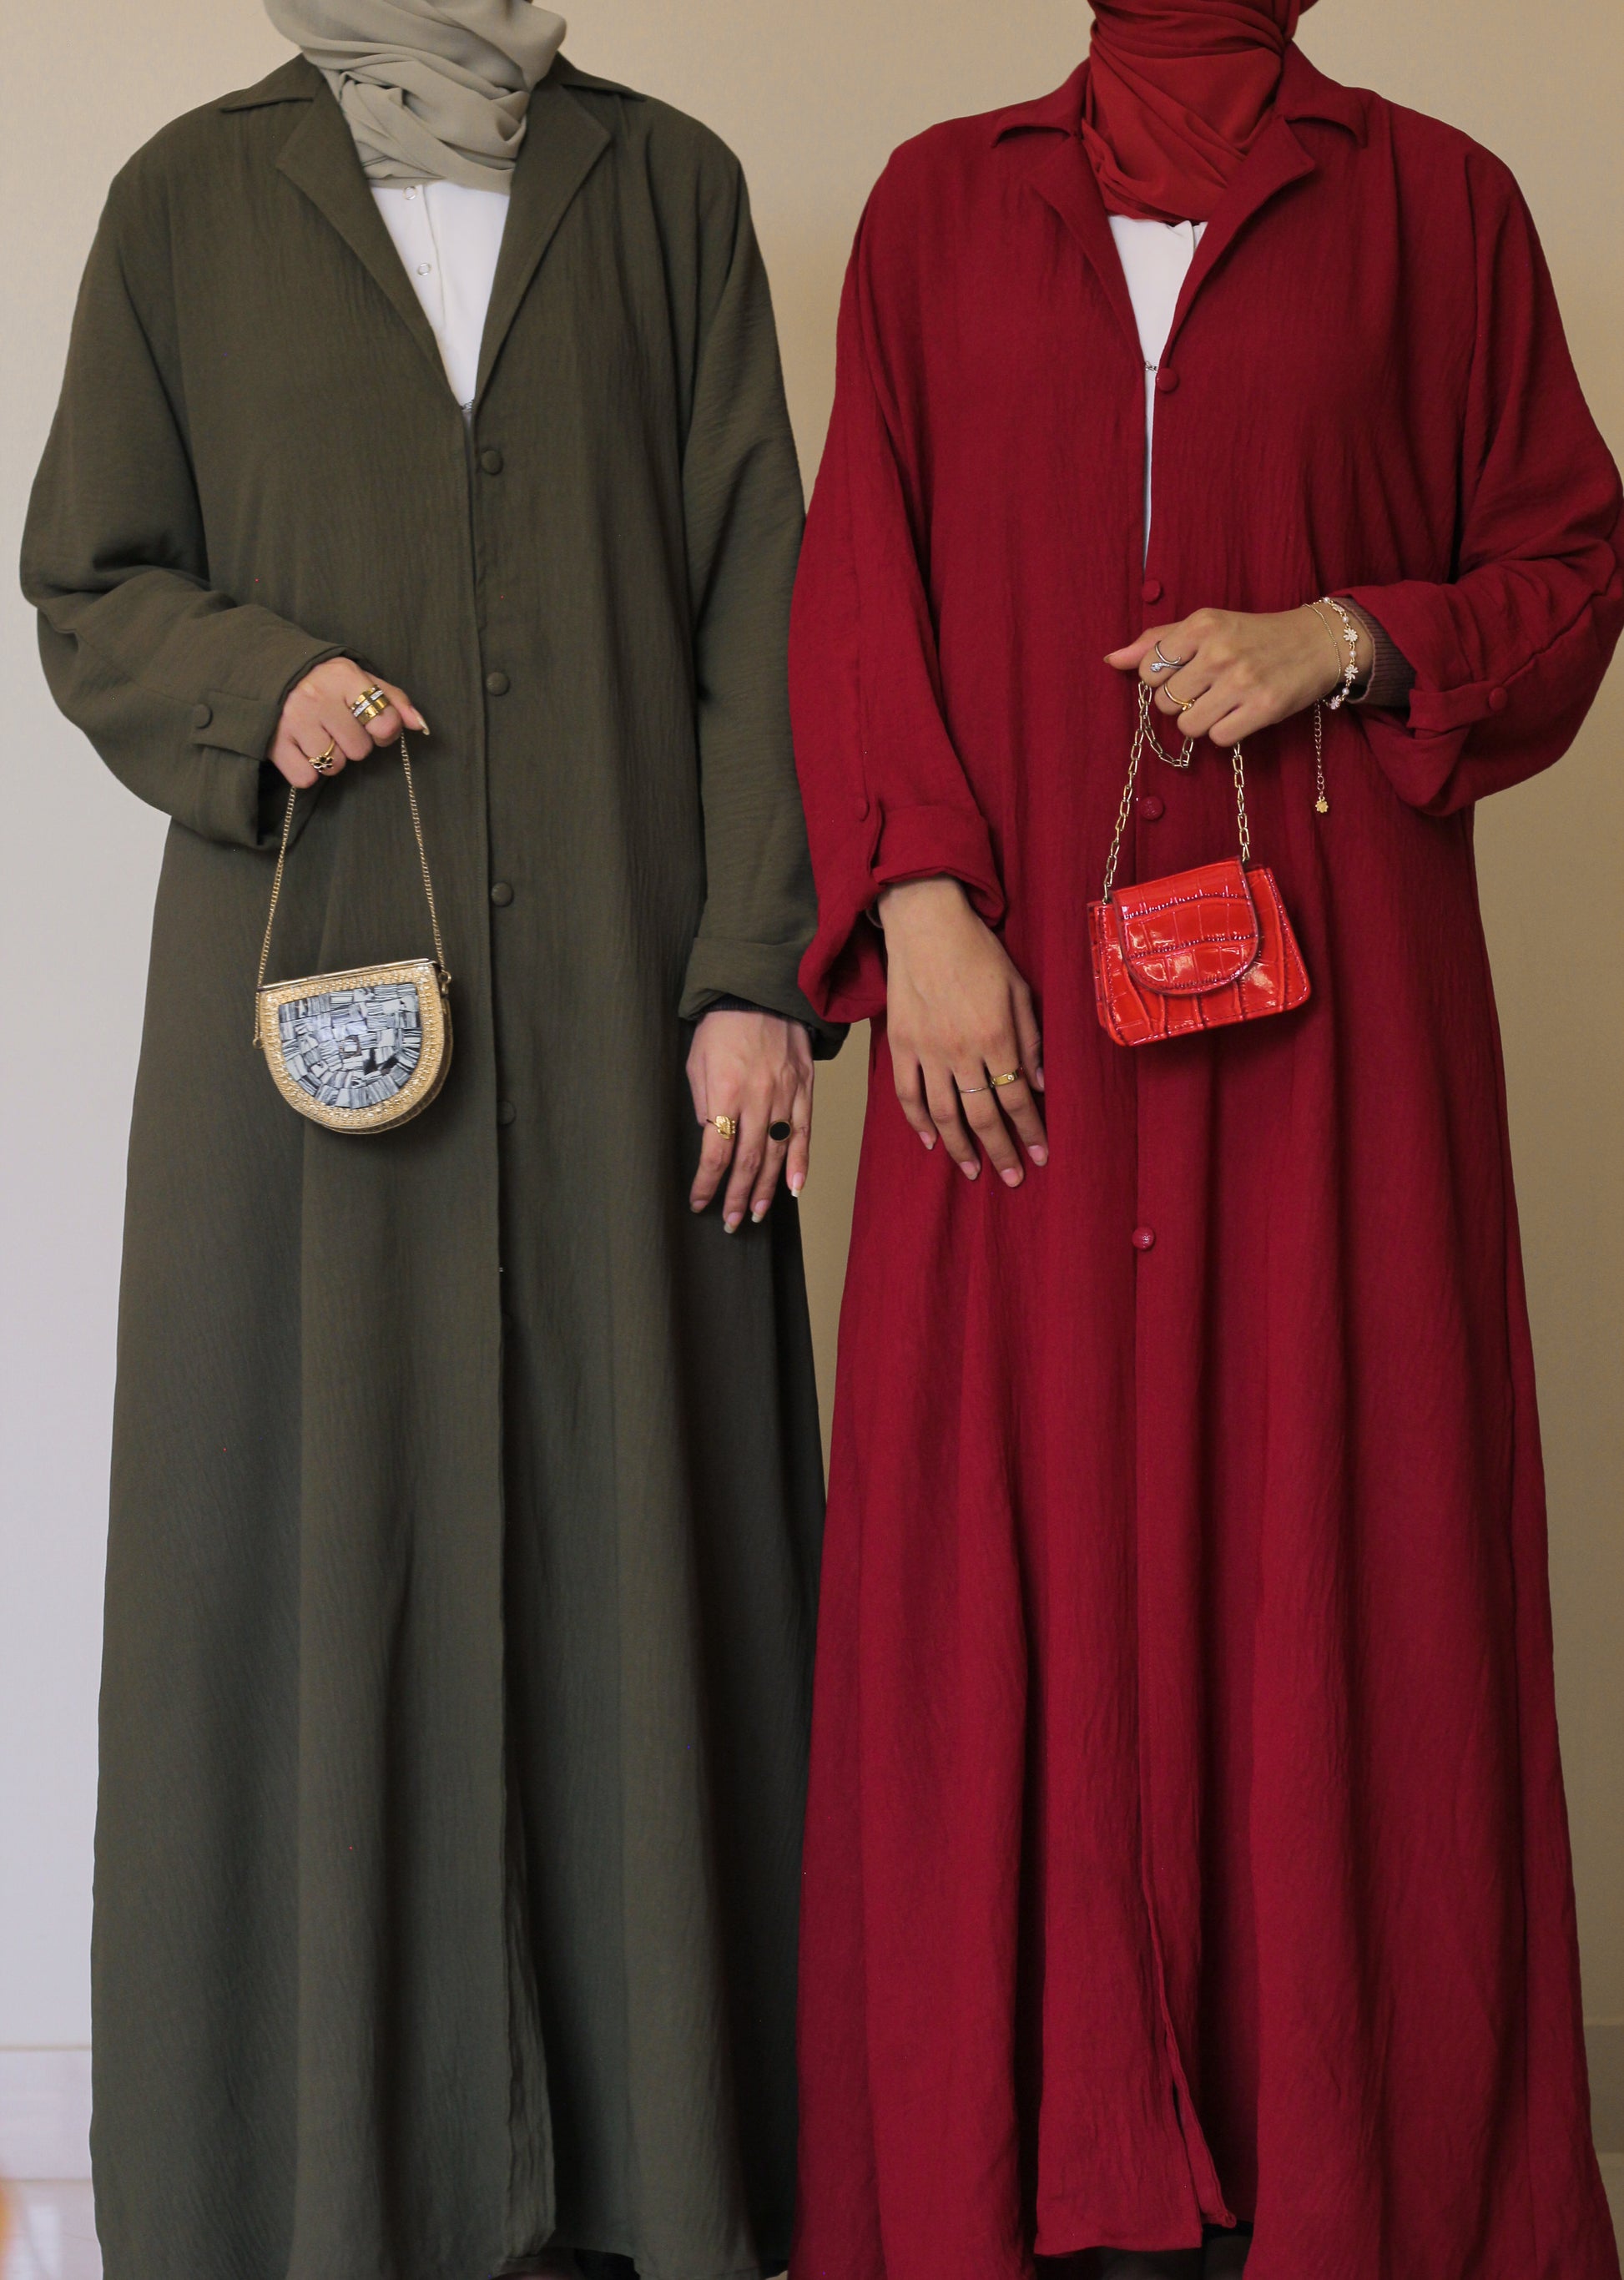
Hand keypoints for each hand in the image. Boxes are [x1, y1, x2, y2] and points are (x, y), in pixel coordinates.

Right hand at [270, 657, 427, 788]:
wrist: (265, 673)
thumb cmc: (323, 681)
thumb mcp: (358, 679)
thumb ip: (393, 699)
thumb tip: (419, 724)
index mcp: (344, 676)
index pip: (385, 721)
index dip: (384, 730)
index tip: (371, 724)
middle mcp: (318, 697)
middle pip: (360, 750)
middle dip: (352, 743)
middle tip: (336, 727)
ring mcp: (294, 721)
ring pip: (334, 766)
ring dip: (330, 758)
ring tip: (317, 735)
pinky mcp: (275, 744)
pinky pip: (306, 778)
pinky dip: (307, 771)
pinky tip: (302, 749)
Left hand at [687, 1009, 814, 1231]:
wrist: (763, 991)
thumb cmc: (722, 1025)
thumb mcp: (697, 1061)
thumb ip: (704, 1102)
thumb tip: (710, 1137)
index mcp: (726, 1092)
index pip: (716, 1152)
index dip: (708, 1183)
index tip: (700, 1202)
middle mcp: (758, 1098)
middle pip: (748, 1161)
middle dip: (737, 1196)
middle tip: (731, 1223)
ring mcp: (785, 1095)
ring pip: (776, 1154)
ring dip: (766, 1190)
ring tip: (756, 1215)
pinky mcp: (805, 1090)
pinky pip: (803, 1133)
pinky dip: (800, 1164)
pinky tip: (794, 1189)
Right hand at [880, 877, 1046, 1187]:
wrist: (925, 924)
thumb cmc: (978, 952)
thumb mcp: (1018, 990)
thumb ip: (1030, 1039)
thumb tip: (1038, 1084)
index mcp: (995, 1036)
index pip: (1017, 1098)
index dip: (1030, 1131)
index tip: (1040, 1155)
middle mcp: (960, 1050)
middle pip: (982, 1115)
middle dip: (1000, 1151)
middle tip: (1012, 1177)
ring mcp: (926, 1050)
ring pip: (944, 1113)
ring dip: (960, 1147)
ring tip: (973, 1170)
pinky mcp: (900, 1044)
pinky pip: (908, 1094)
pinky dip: (918, 1122)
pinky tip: (932, 1141)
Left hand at [1106, 604, 1369, 745]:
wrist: (1316, 642)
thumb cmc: (1253, 635)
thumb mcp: (1207, 626)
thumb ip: (1158, 641)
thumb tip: (1112, 660)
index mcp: (1201, 625)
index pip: (1149, 671)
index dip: (1161, 680)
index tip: (1184, 673)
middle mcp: (1219, 651)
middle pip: (1166, 703)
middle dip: (1181, 702)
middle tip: (1208, 688)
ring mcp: (1241, 681)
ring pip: (1188, 725)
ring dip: (1201, 721)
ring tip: (1222, 703)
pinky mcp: (1263, 708)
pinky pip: (1218, 738)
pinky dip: (1225, 732)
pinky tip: (1239, 713)